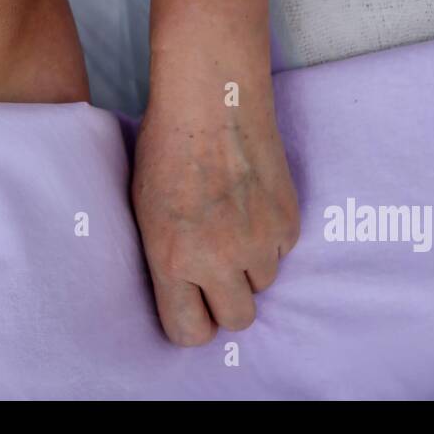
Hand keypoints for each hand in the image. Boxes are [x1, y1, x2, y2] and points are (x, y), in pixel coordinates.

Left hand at [131, 69, 299, 345]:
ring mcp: (258, 242)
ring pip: (263, 283)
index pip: (190, 333)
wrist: (211, 100)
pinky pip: (281, 249)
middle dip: (227, 301)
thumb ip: (165, 258)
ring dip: (250, 264)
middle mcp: (217, 259)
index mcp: (171, 259)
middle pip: (237, 320)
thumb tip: (182, 293)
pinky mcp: (288, 222)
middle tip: (217, 271)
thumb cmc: (166, 147)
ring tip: (231, 222)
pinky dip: (269, 235)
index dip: (192, 322)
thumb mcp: (145, 210)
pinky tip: (250, 200)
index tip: (192, 306)